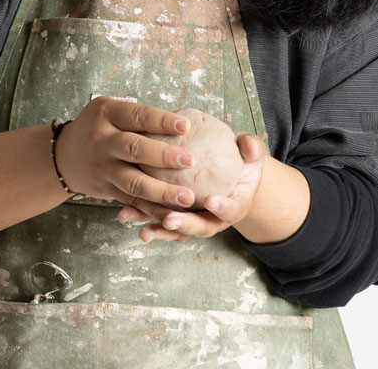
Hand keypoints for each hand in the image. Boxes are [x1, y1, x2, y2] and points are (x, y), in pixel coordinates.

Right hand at [53, 96, 198, 208]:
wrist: (64, 156)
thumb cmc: (99, 126)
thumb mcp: (110, 108)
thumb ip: (138, 114)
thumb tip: (181, 121)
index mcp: (107, 114)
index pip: (137, 116)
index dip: (161, 121)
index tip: (186, 126)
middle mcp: (103, 141)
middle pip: (134, 149)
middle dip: (163, 156)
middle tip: (190, 160)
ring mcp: (104, 168)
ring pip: (134, 182)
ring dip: (161, 192)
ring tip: (187, 197)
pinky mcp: (108, 190)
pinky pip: (132, 202)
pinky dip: (152, 211)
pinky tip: (173, 216)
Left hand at [115, 132, 264, 241]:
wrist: (232, 174)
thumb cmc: (241, 161)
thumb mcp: (251, 153)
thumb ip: (252, 149)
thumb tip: (250, 147)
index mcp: (235, 204)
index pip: (231, 210)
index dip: (222, 208)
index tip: (211, 201)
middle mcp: (214, 218)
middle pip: (200, 227)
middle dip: (184, 226)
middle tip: (169, 220)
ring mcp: (194, 219)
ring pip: (177, 230)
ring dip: (159, 230)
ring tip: (141, 229)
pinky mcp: (175, 214)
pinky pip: (159, 219)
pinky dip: (144, 219)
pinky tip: (125, 214)